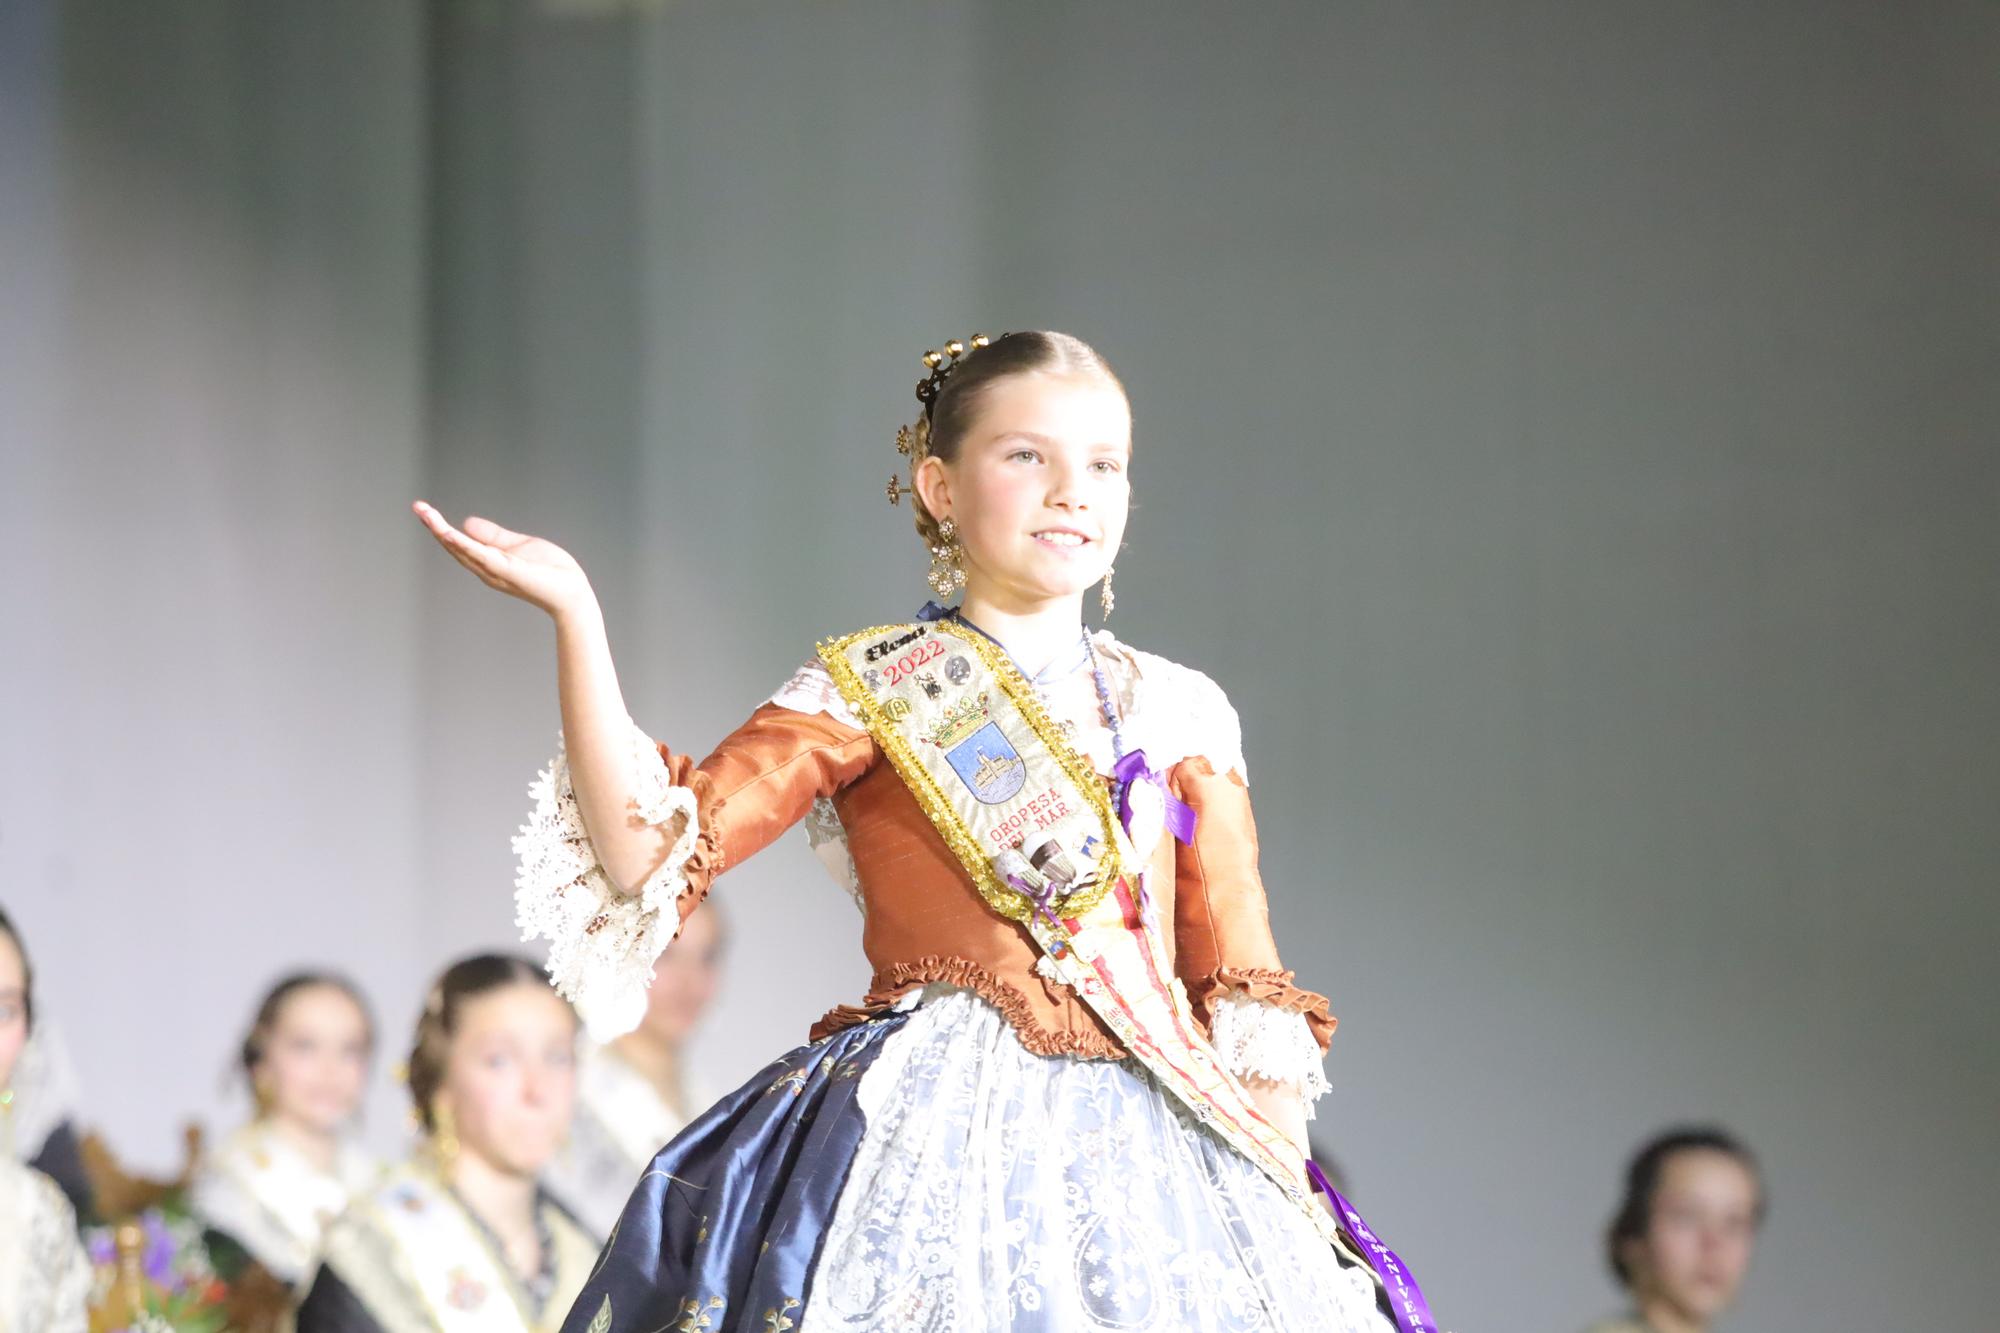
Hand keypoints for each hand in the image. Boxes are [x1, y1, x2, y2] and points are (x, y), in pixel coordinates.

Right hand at [413, 501, 596, 621]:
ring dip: (443, 532)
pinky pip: (482, 556)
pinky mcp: (509, 572)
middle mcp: (486, 569)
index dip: (440, 527)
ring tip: (425, 514)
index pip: (459, 542)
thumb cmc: (550, 571)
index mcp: (489, 561)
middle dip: (434, 526)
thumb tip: (467, 522)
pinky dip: (465, 545)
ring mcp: (496, 571)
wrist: (572, 592)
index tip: (423, 509)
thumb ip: (494, 536)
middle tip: (416, 507)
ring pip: (463, 550)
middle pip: (454, 546)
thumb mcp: (518, 545)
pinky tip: (451, 533)